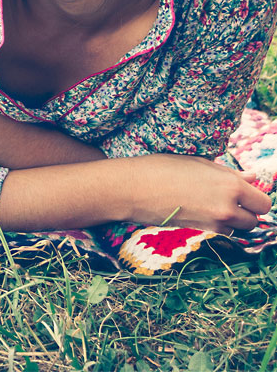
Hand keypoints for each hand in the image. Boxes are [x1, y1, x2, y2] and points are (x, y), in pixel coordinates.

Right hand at [0, 154, 272, 233]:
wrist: (132, 189)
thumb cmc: (160, 167)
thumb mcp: (196, 162)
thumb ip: (226, 173)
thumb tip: (252, 179)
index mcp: (230, 186)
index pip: (263, 202)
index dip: (254, 196)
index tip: (244, 191)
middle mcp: (227, 208)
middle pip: (255, 219)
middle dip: (246, 210)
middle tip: (228, 198)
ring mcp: (214, 223)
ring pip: (237, 227)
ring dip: (231, 218)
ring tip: (208, 201)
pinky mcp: (200, 232)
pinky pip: (219, 230)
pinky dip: (215, 222)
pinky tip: (196, 207)